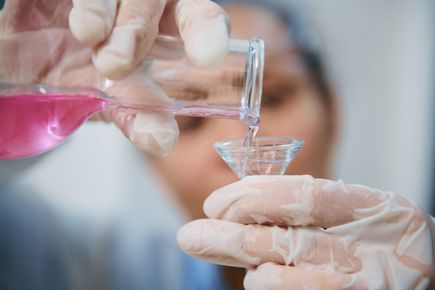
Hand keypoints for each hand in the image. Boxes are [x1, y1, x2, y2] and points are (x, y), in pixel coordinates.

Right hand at [0, 0, 228, 155]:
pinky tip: (83, 26)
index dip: (208, 32)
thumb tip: (162, 142)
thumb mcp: (116, 102)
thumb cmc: (85, 78)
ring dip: (105, 11)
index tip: (206, 58)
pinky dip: (85, 4)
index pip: (199, 19)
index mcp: (165, 29)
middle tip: (116, 63)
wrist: (30, 70)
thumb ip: (140, 117)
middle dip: (137, 26)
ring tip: (90, 37)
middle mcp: (141, 5)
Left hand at [178, 175, 434, 289]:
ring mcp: (361, 286)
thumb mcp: (357, 215)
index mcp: (379, 211)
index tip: (216, 202)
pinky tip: (262, 275)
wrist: (414, 276)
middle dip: (229, 235)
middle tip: (191, 234)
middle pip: (283, 240)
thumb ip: (308, 206)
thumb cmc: (377, 244)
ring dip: (248, 266)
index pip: (306, 197)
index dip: (253, 197)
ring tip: (240, 254)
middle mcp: (372, 252)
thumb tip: (240, 201)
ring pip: (278, 278)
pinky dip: (267, 284)